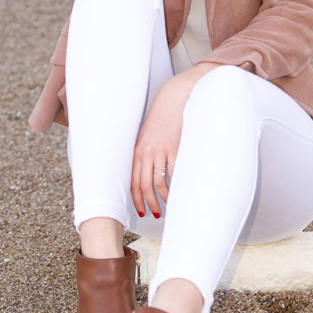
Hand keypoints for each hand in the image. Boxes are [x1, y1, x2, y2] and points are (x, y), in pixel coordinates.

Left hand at [131, 64, 216, 216]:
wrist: (173, 99)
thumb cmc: (161, 119)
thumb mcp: (147, 137)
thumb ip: (145, 154)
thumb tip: (146, 175)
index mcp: (137, 151)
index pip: (133, 182)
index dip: (136, 200)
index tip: (140, 211)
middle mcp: (146, 152)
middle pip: (144, 186)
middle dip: (149, 204)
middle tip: (155, 213)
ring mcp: (161, 151)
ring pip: (159, 183)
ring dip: (163, 198)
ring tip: (168, 205)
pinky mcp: (175, 148)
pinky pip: (174, 173)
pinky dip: (176, 186)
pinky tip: (179, 192)